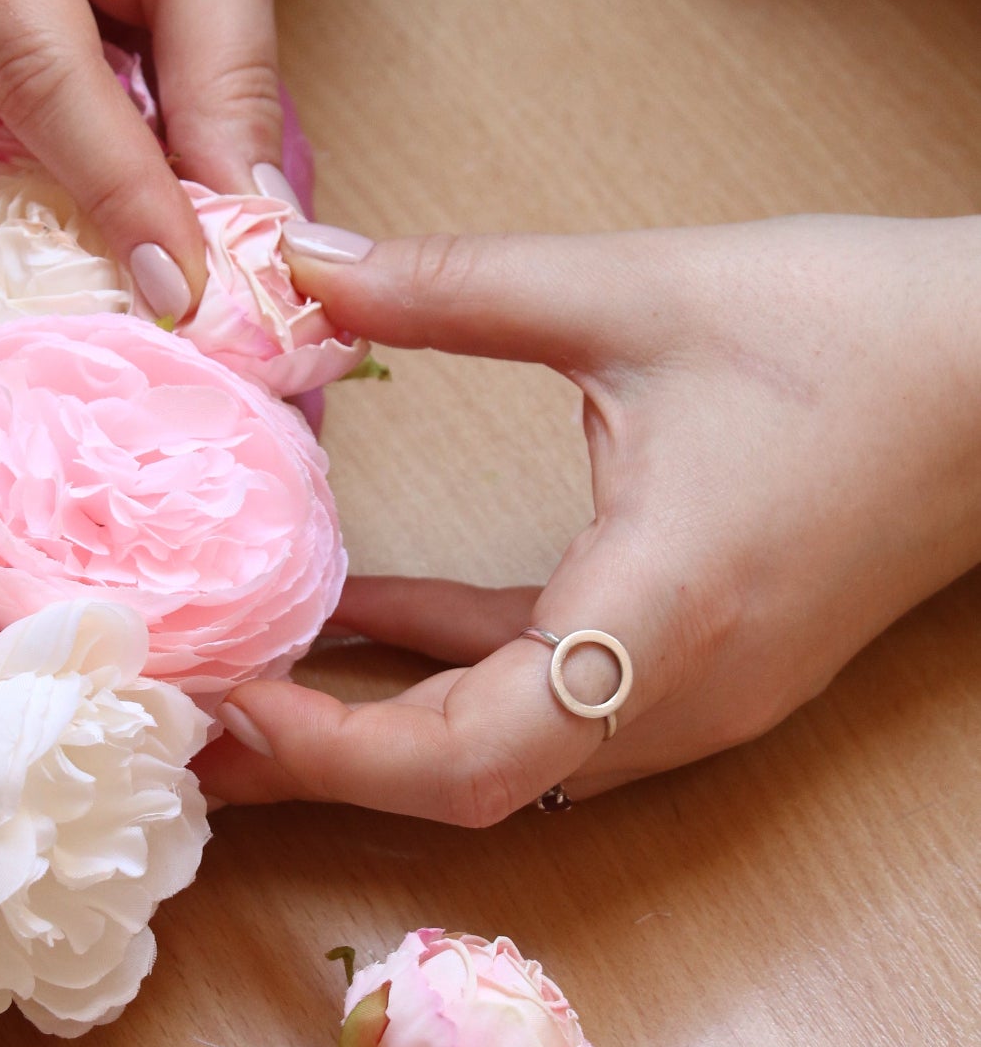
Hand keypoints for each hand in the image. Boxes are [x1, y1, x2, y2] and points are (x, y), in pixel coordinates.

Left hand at [198, 215, 980, 822]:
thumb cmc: (853, 330)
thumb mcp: (632, 290)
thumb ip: (449, 286)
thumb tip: (303, 269)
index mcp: (661, 615)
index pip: (462, 754)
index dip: (324, 747)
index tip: (214, 698)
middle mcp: (680, 689)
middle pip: (465, 777)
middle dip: (318, 753)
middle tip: (192, 716)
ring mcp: (700, 684)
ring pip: (505, 742)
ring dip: (376, 713)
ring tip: (252, 672)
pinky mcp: (705, 649)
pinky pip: (549, 685)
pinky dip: (448, 660)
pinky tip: (369, 607)